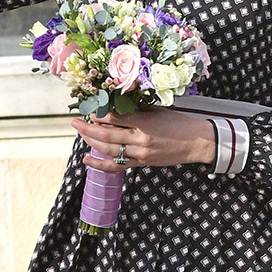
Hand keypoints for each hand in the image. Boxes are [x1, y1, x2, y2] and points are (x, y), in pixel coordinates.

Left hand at [72, 108, 216, 171]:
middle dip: (87, 128)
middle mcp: (139, 140)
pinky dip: (100, 164)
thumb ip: (136, 109)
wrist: (196, 142)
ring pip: (108, 151)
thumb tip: (114, 105)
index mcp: (144, 122)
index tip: (90, 109)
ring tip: (81, 134)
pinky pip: (117, 166)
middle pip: (106, 135)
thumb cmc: (178, 123)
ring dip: (91, 143)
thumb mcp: (157, 110)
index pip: (114, 118)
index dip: (98, 114)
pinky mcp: (141, 163)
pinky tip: (87, 160)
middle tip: (75, 122)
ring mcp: (139, 154)